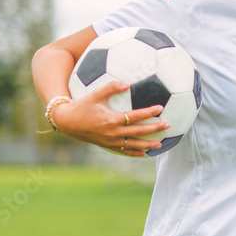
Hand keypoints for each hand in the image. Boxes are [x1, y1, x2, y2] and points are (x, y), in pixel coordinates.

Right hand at [50, 81, 168, 157]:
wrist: (67, 122)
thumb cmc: (82, 105)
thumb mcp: (95, 94)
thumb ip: (111, 87)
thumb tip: (128, 82)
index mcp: (111, 120)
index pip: (134, 116)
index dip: (148, 112)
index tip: (160, 108)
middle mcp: (113, 133)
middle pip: (138, 132)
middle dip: (154, 129)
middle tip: (168, 125)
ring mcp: (110, 141)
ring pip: (133, 144)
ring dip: (147, 144)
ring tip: (160, 145)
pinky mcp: (106, 145)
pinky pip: (123, 151)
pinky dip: (134, 152)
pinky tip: (144, 153)